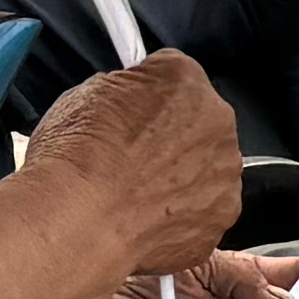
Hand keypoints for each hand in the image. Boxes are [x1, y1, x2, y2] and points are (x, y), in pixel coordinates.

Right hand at [15, 50, 242, 282]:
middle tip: (130, 160)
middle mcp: (217, 121)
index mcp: (184, 80)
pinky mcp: (221, 217)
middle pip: (199, 123)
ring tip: (135, 195)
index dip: (146, 99)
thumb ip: (123, 92)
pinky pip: (204, 212)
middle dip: (171, 139)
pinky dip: (180, 217)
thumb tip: (126, 103)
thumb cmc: (75, 159)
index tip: (129, 116)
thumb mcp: (84, 95)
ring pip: (206, 169)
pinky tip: (145, 219)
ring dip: (181, 178)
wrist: (76, 221)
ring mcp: (224, 173)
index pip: (174, 78)